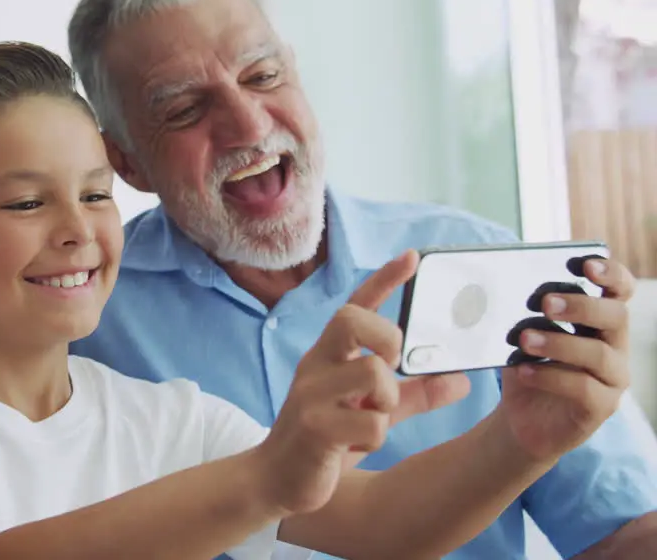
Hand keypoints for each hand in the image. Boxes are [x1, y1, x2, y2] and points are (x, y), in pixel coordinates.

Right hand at [258, 251, 469, 515]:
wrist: (276, 479)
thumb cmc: (324, 439)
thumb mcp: (372, 411)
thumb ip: (413, 395)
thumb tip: (460, 381)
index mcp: (327, 355)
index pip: (354, 307)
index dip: (384, 280)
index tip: (412, 258)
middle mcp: (316, 366)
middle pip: (354, 320)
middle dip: (387, 339)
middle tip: (390, 367)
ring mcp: (311, 394)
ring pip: (373, 374)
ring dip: (387, 401)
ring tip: (371, 418)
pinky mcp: (314, 427)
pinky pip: (371, 422)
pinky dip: (374, 437)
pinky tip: (354, 444)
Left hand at [498, 256, 632, 459]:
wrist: (520, 419)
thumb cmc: (526, 368)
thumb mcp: (523, 335)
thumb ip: (525, 313)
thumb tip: (506, 285)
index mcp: (599, 322)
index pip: (620, 291)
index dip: (611, 274)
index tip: (585, 264)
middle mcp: (614, 347)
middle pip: (616, 316)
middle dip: (581, 305)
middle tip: (545, 303)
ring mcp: (612, 379)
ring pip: (599, 354)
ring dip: (559, 342)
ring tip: (523, 339)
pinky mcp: (601, 408)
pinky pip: (584, 388)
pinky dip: (550, 376)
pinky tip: (523, 371)